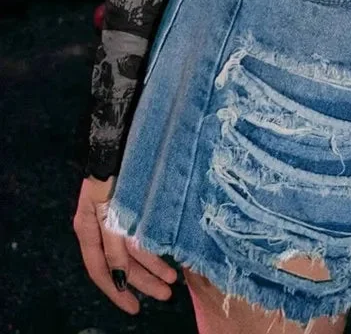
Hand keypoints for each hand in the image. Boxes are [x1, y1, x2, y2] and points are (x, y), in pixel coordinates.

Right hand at [73, 175, 177, 313]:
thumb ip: (112, 240)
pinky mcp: (135, 204)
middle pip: (121, 263)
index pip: (99, 269)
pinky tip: (171, 257)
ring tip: (173, 281)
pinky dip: (155, 248)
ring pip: (135, 250)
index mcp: (88, 226)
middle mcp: (102, 225)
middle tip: (165, 295)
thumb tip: (119, 274)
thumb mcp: (107, 207)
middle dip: (142, 281)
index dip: (116, 290)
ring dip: (153, 267)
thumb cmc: (112, 168)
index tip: (133, 307)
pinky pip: (142, 233)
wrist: (120, 132)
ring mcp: (119, 215)